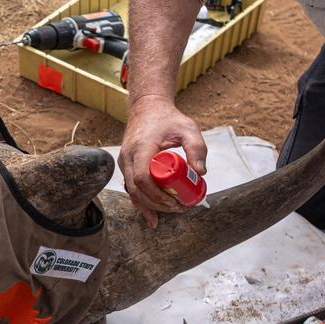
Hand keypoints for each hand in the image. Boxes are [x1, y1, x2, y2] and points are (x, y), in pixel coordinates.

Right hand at [120, 95, 206, 226]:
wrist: (148, 108)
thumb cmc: (168, 118)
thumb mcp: (188, 129)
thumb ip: (197, 148)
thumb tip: (200, 173)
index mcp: (141, 148)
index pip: (142, 178)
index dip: (157, 195)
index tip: (175, 201)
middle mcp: (128, 156)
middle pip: (136, 189)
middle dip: (156, 204)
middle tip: (178, 208)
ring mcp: (124, 161)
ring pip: (132, 191)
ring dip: (149, 206)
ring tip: (171, 211)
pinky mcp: (126, 165)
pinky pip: (131, 187)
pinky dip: (142, 202)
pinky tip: (152, 216)